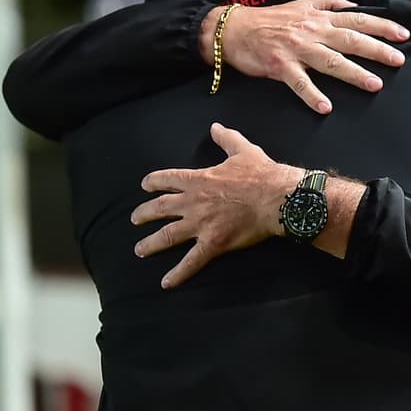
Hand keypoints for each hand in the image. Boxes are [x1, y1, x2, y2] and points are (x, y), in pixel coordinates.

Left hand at [132, 123, 300, 288]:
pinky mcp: (213, 243)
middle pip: (160, 208)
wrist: (276, 197)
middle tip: (134, 219)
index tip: (144, 186)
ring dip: (151, 244)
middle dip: (144, 214)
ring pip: (168, 235)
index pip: (168, 179)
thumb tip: (216, 127)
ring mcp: (201, 224)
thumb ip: (226, 138)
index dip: (153, 182)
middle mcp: (193, 201)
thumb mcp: (242, 149)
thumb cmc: (261, 173)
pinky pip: (191, 261)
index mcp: (199, 179)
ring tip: (139, 250)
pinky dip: (178, 273)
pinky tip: (166, 283)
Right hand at [207, 0, 409, 113]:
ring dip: (353, 73)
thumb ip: (328, 3)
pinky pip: (299, 83)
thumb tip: (352, 5)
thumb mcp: (301, 4)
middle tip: (398, 61)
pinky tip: (325, 107)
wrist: (234, 29)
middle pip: (350, 40)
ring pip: (330, 61)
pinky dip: (312, 95)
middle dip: (376, 50)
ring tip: (374, 85)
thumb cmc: (270, 19)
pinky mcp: (280, 66)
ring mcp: (297, 49)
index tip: (403, 35)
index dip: (382, 26)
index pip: (357, 20)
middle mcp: (312, 31)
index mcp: (319, 17)